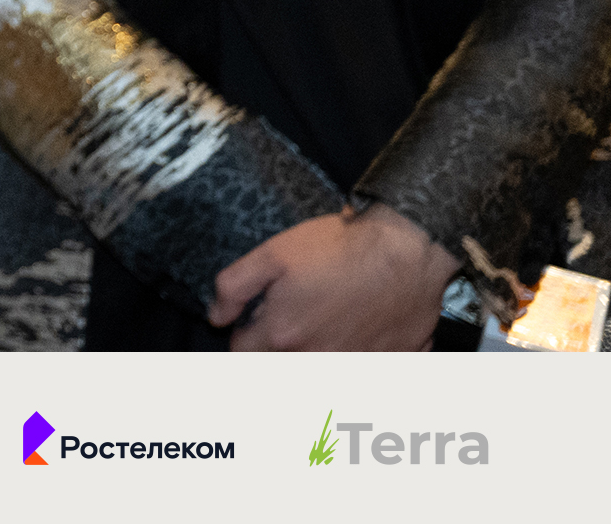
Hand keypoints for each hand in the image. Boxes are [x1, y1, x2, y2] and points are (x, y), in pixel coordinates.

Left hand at [209, 205, 457, 350]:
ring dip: (314, 357)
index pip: (243, 354)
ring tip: (322, 327)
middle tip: (288, 322)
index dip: (243, 334)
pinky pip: (365, 374)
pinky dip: (356, 359)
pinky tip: (358, 336)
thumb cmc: (337, 248)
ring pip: (320, 374)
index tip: (253, 319)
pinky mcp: (391, 362)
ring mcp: (356, 366)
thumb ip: (234, 287)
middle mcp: (318, 360)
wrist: (406, 248)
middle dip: (275, 350)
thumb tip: (216, 317)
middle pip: (280, 369)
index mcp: (284, 336)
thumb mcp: (272, 254)